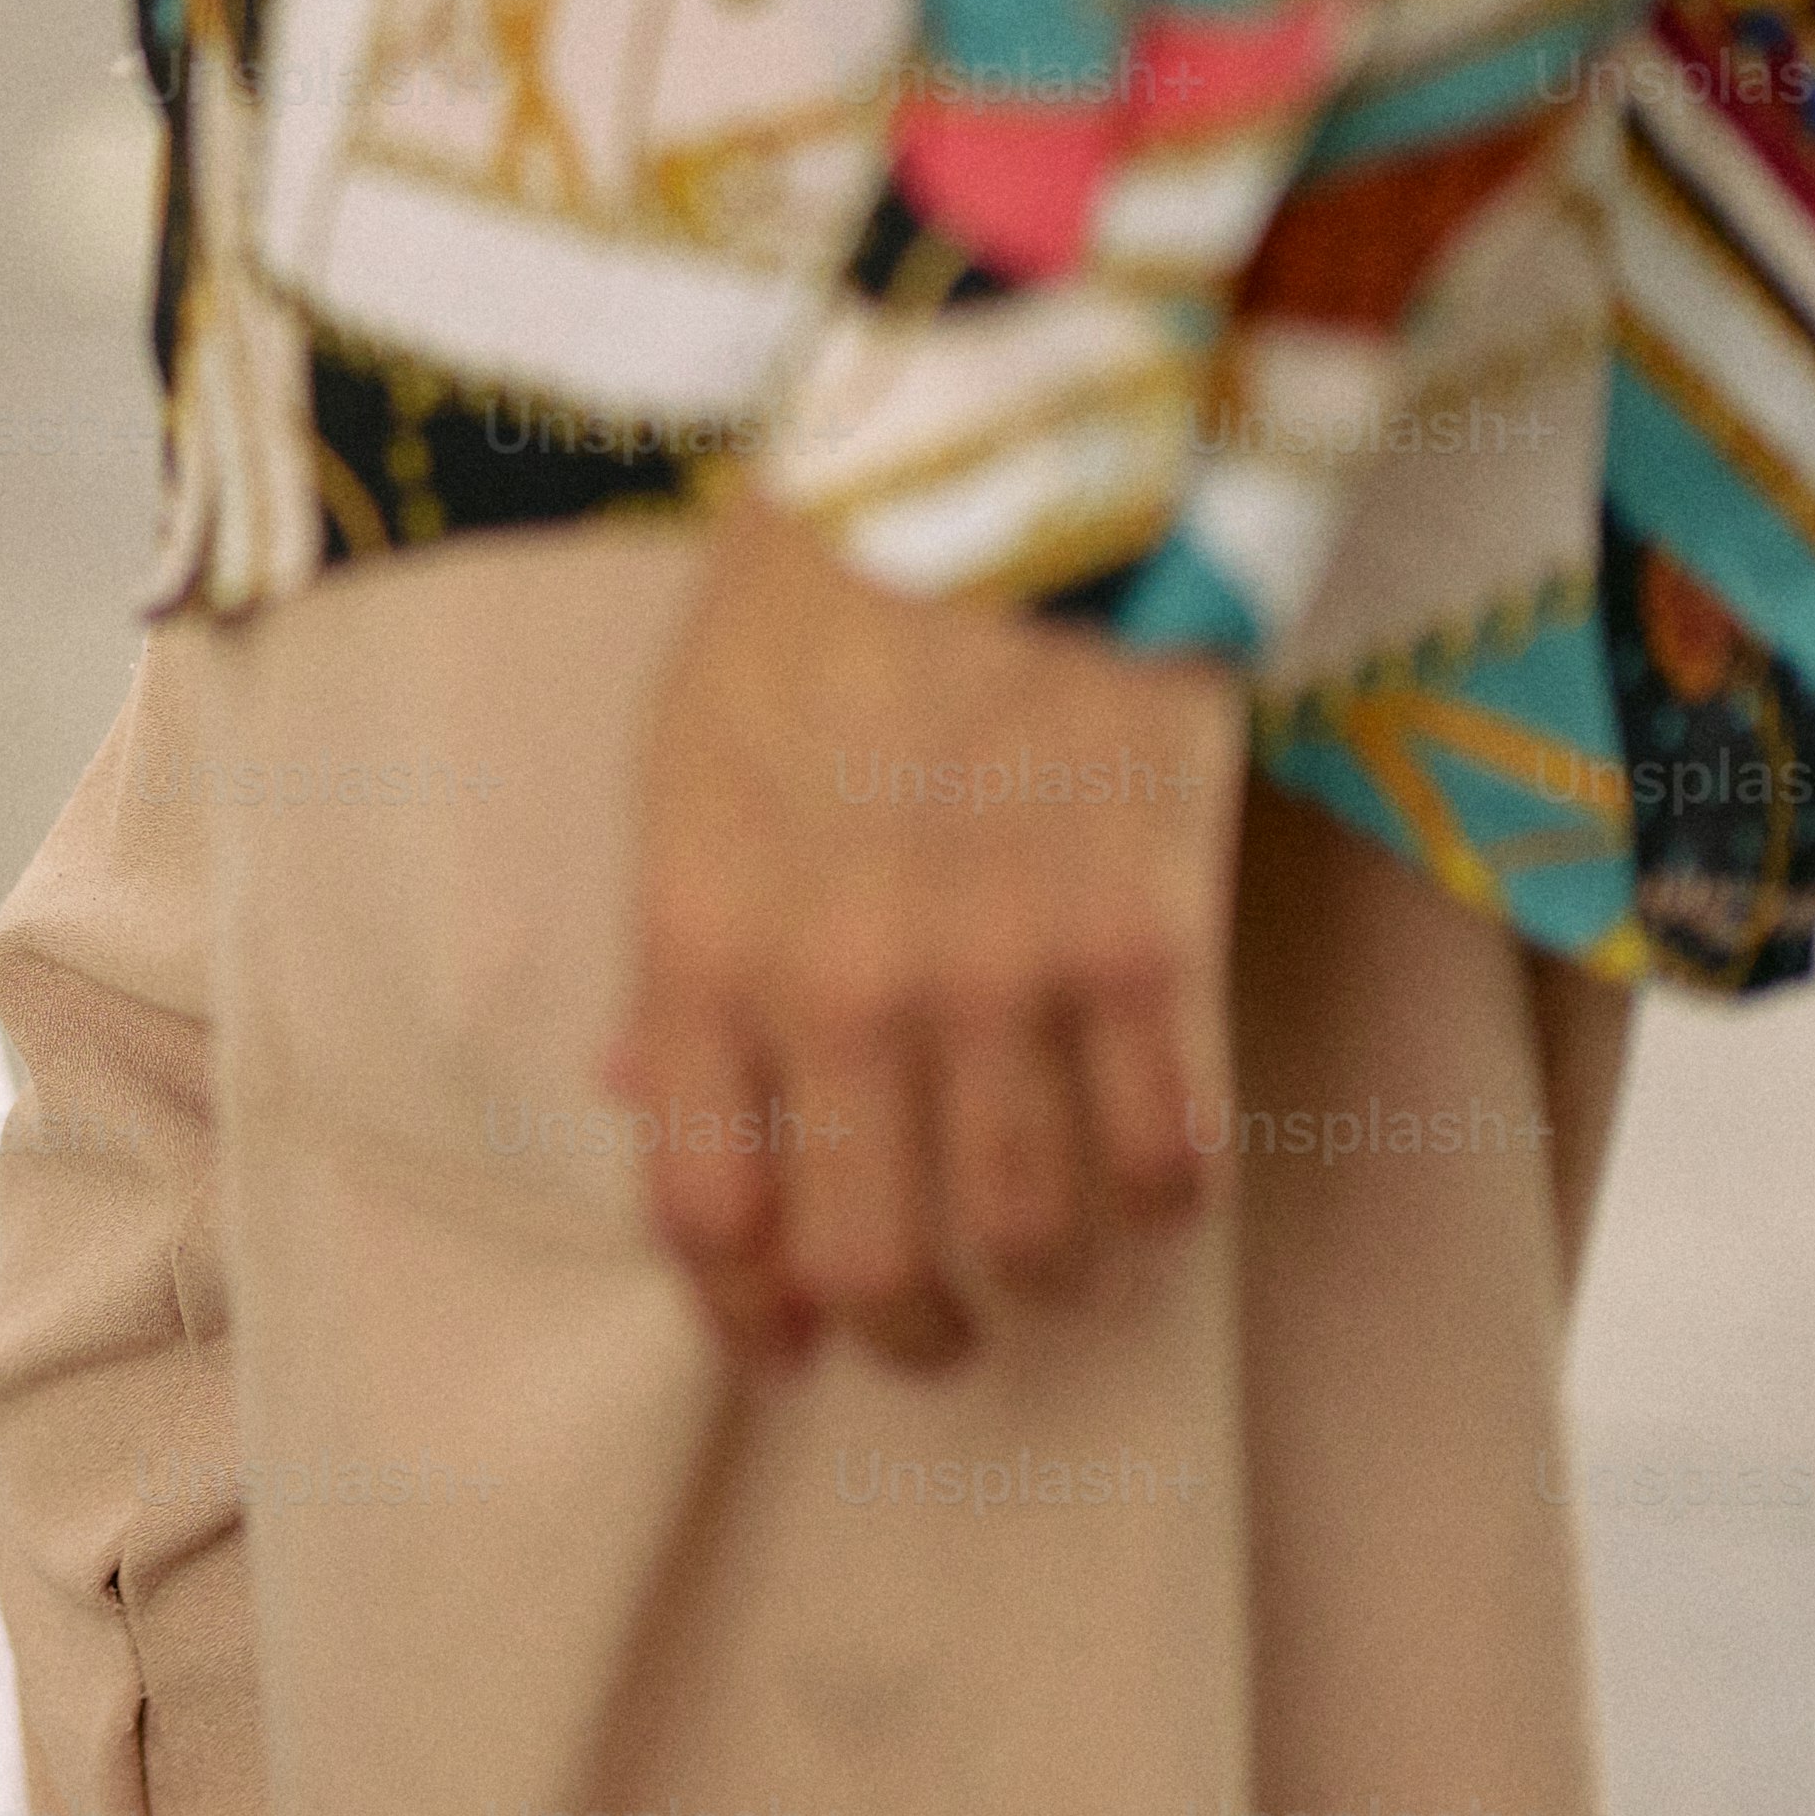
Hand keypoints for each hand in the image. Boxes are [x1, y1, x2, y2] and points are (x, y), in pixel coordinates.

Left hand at [611, 497, 1240, 1371]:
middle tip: (919, 1334)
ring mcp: (1007, 972)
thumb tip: (644, 1094)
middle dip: (893, 1331)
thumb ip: (677, 950)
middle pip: (867, 1261)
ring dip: (1035, 1290)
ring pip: (1029, 1239)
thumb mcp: (683, 766)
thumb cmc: (817, 605)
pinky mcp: (1153, 939)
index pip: (705, 1205)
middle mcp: (847, 985)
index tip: (776, 1343)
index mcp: (706, 939)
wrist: (996, 472)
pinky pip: (1170, 1153)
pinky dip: (1160, 1206)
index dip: (740, 1310)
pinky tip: (1144, 1193)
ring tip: (1039, 1279)